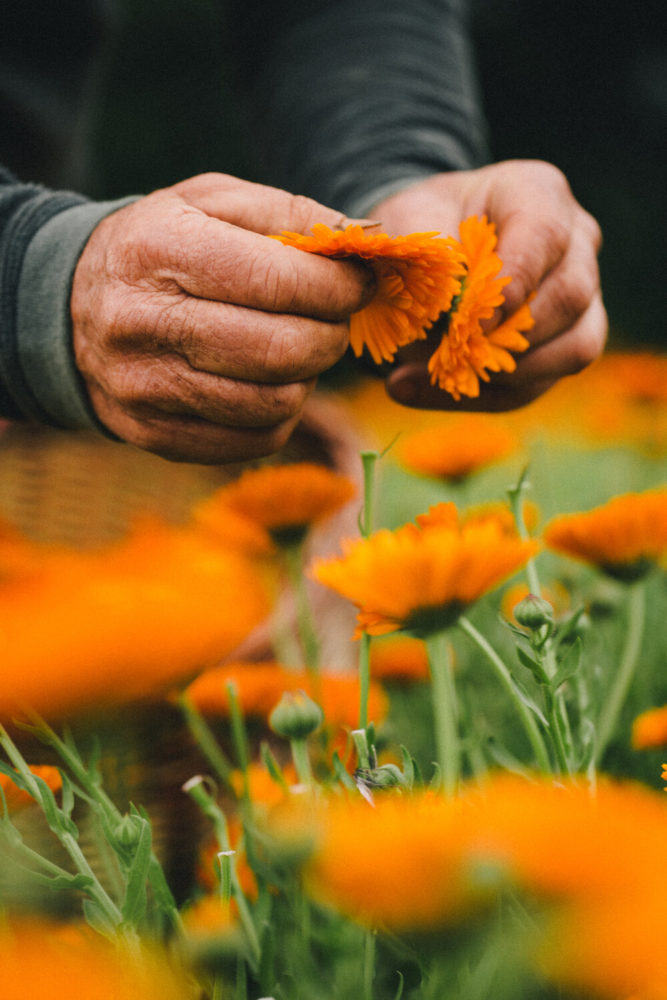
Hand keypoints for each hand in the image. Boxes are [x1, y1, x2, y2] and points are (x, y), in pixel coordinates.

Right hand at [71, 173, 373, 462]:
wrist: (71, 307)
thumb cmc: (163, 245)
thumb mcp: (213, 201)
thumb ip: (291, 213)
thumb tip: (369, 240)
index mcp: (159, 249)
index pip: (276, 281)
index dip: (338, 288)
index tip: (359, 284)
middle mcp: (143, 322)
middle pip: (280, 351)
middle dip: (331, 336)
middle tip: (335, 320)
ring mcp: (145, 388)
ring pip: (274, 404)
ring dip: (308, 377)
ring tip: (299, 348)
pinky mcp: (156, 435)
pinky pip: (254, 440)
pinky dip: (282, 414)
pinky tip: (270, 382)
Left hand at [369, 160, 606, 410]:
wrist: (425, 255)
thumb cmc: (421, 227)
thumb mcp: (407, 222)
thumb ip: (425, 253)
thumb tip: (444, 304)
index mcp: (539, 195)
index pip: (545, 234)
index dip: (513, 282)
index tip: (470, 319)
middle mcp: (576, 243)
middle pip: (570, 296)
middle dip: (509, 335)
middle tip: (450, 351)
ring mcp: (582, 296)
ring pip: (574, 347)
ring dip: (505, 373)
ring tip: (438, 373)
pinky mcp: (565, 345)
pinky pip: (540, 383)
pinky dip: (485, 396)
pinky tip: (425, 388)